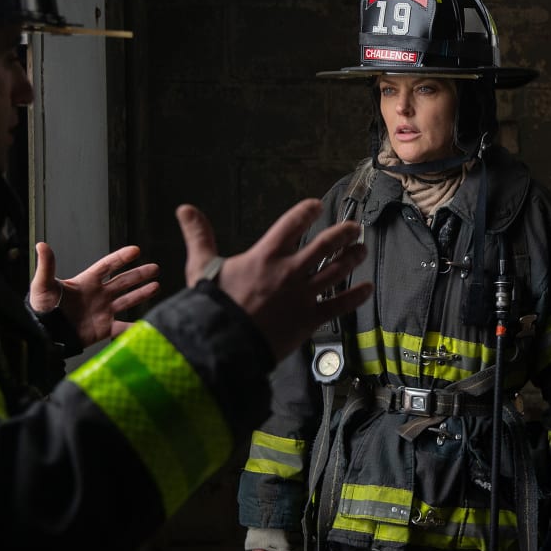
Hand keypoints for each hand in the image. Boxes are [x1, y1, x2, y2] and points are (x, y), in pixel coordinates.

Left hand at [30, 242, 160, 345]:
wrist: (42, 334)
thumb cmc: (40, 308)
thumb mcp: (43, 285)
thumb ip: (47, 266)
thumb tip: (41, 245)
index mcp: (86, 282)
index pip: (107, 266)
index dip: (121, 258)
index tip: (136, 250)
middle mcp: (98, 295)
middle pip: (123, 281)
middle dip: (139, 274)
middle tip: (155, 268)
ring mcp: (103, 311)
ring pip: (127, 300)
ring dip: (142, 294)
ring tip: (157, 286)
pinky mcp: (104, 328)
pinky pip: (123, 328)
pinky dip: (135, 328)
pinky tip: (148, 325)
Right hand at [176, 200, 371, 358]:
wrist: (222, 344)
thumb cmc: (210, 306)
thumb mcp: (201, 266)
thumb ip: (199, 235)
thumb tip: (184, 208)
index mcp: (266, 255)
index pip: (292, 224)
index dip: (306, 211)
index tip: (316, 206)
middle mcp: (289, 271)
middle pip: (325, 245)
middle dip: (343, 233)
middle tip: (354, 227)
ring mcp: (303, 295)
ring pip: (337, 271)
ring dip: (353, 258)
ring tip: (361, 249)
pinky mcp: (310, 319)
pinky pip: (340, 304)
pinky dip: (356, 296)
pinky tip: (367, 289)